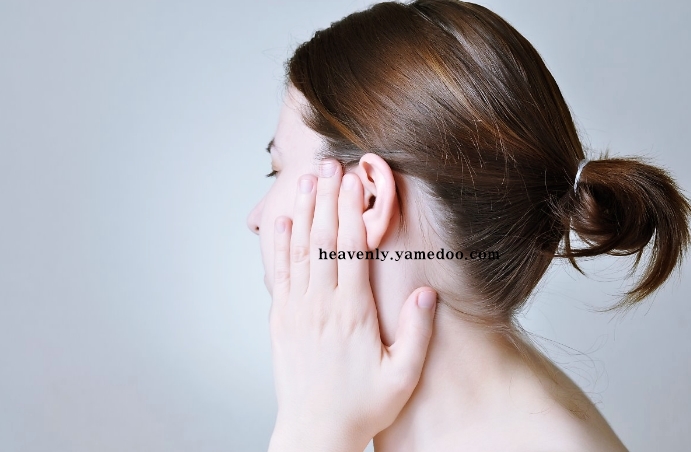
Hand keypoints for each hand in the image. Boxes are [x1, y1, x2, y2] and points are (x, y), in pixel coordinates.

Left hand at [267, 159, 437, 451]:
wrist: (315, 430)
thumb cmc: (362, 404)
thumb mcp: (402, 376)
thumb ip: (417, 334)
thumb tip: (425, 293)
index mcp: (352, 314)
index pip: (351, 251)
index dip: (352, 212)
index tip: (356, 182)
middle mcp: (321, 305)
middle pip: (323, 241)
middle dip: (328, 199)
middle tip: (330, 165)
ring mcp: (296, 310)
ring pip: (300, 250)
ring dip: (305, 212)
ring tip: (308, 180)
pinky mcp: (281, 319)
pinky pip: (278, 273)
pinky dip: (279, 245)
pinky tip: (282, 222)